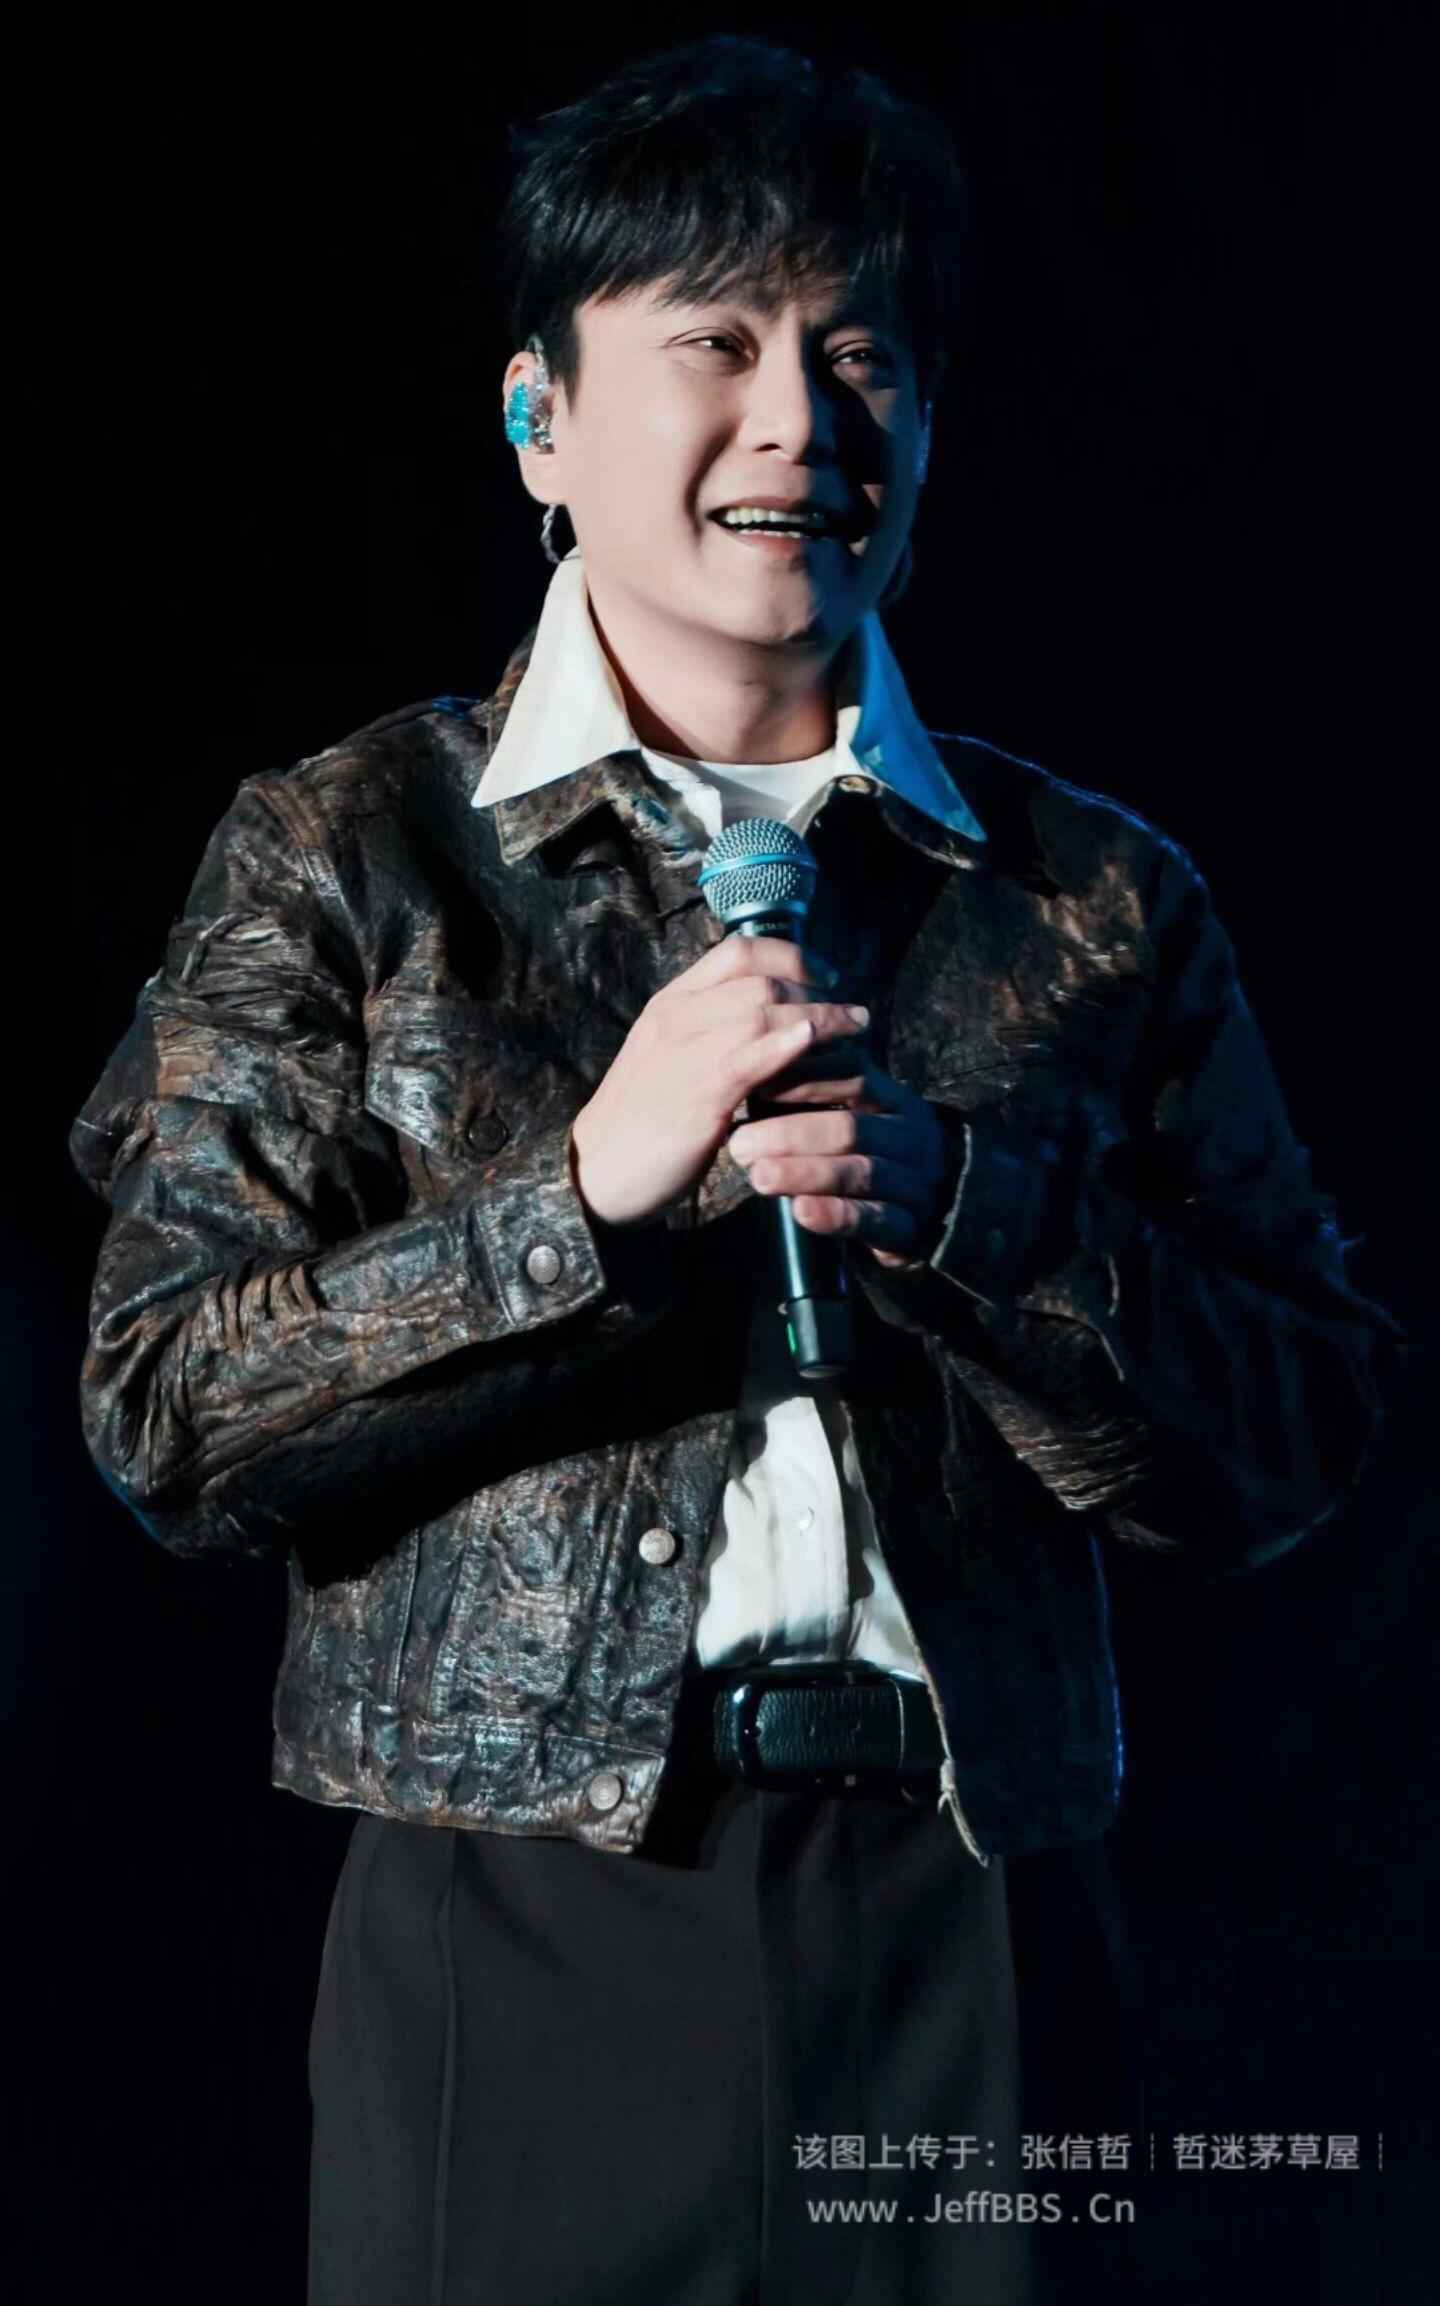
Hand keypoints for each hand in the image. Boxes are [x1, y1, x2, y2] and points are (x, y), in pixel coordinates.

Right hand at [569, 935, 871, 1226]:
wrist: (595, 1171)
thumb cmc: (640, 1120)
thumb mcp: (670, 1059)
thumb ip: (710, 1033)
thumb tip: (767, 1021)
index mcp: (671, 1003)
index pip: (737, 952)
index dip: (791, 956)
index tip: (824, 977)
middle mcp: (677, 1016)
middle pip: (760, 977)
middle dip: (817, 987)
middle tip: (852, 1010)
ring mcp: (686, 1051)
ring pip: (763, 1009)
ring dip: (821, 1015)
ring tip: (857, 1027)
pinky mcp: (698, 1093)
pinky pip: (749, 1055)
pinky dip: (788, 1042)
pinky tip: (814, 1039)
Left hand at [727, 1052, 961, 1267]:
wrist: (918, 1213)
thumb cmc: (859, 1156)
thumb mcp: (841, 1117)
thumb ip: (810, 1096)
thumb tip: (751, 1065)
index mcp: (897, 1100)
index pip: (853, 1076)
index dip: (802, 1079)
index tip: (752, 1086)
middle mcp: (914, 1137)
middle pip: (851, 1129)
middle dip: (791, 1135)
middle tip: (740, 1144)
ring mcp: (918, 1183)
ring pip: (862, 1174)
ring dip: (806, 1174)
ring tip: (759, 1177)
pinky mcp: (911, 1227)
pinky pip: (874, 1220)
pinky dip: (836, 1215)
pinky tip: (800, 1212)